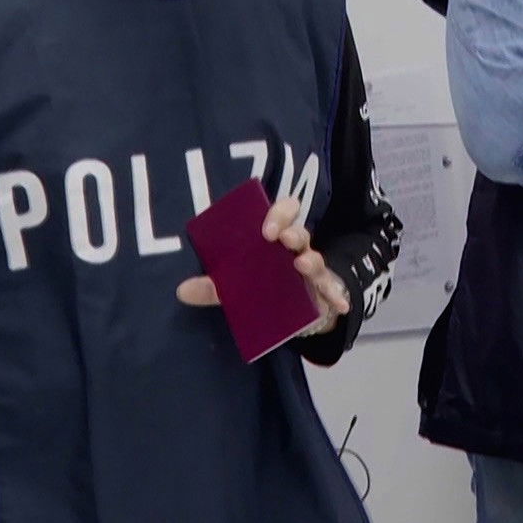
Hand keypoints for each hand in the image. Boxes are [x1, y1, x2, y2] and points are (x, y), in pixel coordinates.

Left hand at [175, 193, 352, 336]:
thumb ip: (213, 288)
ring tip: (301, 265)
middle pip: (300, 231)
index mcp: (276, 237)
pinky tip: (341, 307)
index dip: (278, 214)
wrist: (292, 312)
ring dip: (310, 259)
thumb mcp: (237, 286)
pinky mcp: (323, 291)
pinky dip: (338, 298)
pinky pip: (333, 291)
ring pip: (315, 258)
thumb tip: (182, 290)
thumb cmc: (264, 284)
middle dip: (292, 231)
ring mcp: (312, 270)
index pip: (284, 211)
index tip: (266, 230)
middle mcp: (296, 248)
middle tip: (280, 240)